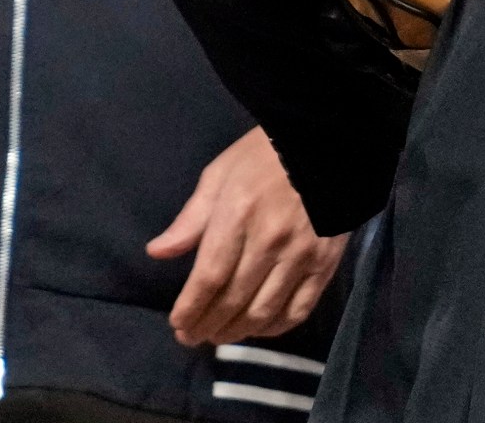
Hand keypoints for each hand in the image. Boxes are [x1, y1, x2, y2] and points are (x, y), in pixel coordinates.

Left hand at [146, 127, 346, 346]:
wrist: (324, 146)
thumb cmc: (262, 157)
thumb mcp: (217, 176)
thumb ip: (190, 220)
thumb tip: (158, 252)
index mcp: (236, 215)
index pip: (209, 275)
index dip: (192, 306)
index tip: (178, 324)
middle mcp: (270, 241)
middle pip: (235, 298)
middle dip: (209, 324)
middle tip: (191, 338)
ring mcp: (301, 255)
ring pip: (266, 309)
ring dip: (239, 331)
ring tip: (219, 337)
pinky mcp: (326, 264)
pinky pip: (300, 307)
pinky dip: (277, 326)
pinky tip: (259, 330)